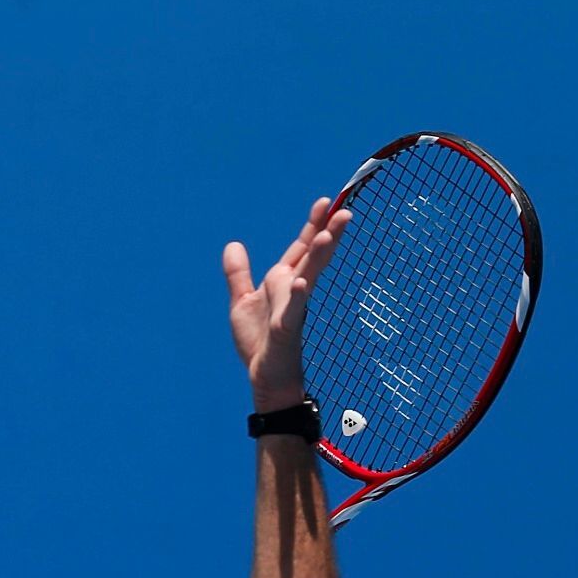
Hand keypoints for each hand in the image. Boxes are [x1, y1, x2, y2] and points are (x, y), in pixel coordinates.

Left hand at [223, 198, 351, 411]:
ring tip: (327, 235)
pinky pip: (293, 311)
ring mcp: (293, 309)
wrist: (264, 376)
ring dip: (318, 257)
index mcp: (283, 281)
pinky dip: (296, 297)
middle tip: (344, 210)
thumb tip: (232, 244)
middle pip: (313, 256)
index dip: (313, 225)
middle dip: (327, 233)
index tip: (326, 201)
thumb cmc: (259, 341)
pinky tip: (299, 282)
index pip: (302, 247)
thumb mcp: (241, 301)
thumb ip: (238, 274)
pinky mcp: (286, 330)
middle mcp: (293, 290)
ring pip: (308, 277)